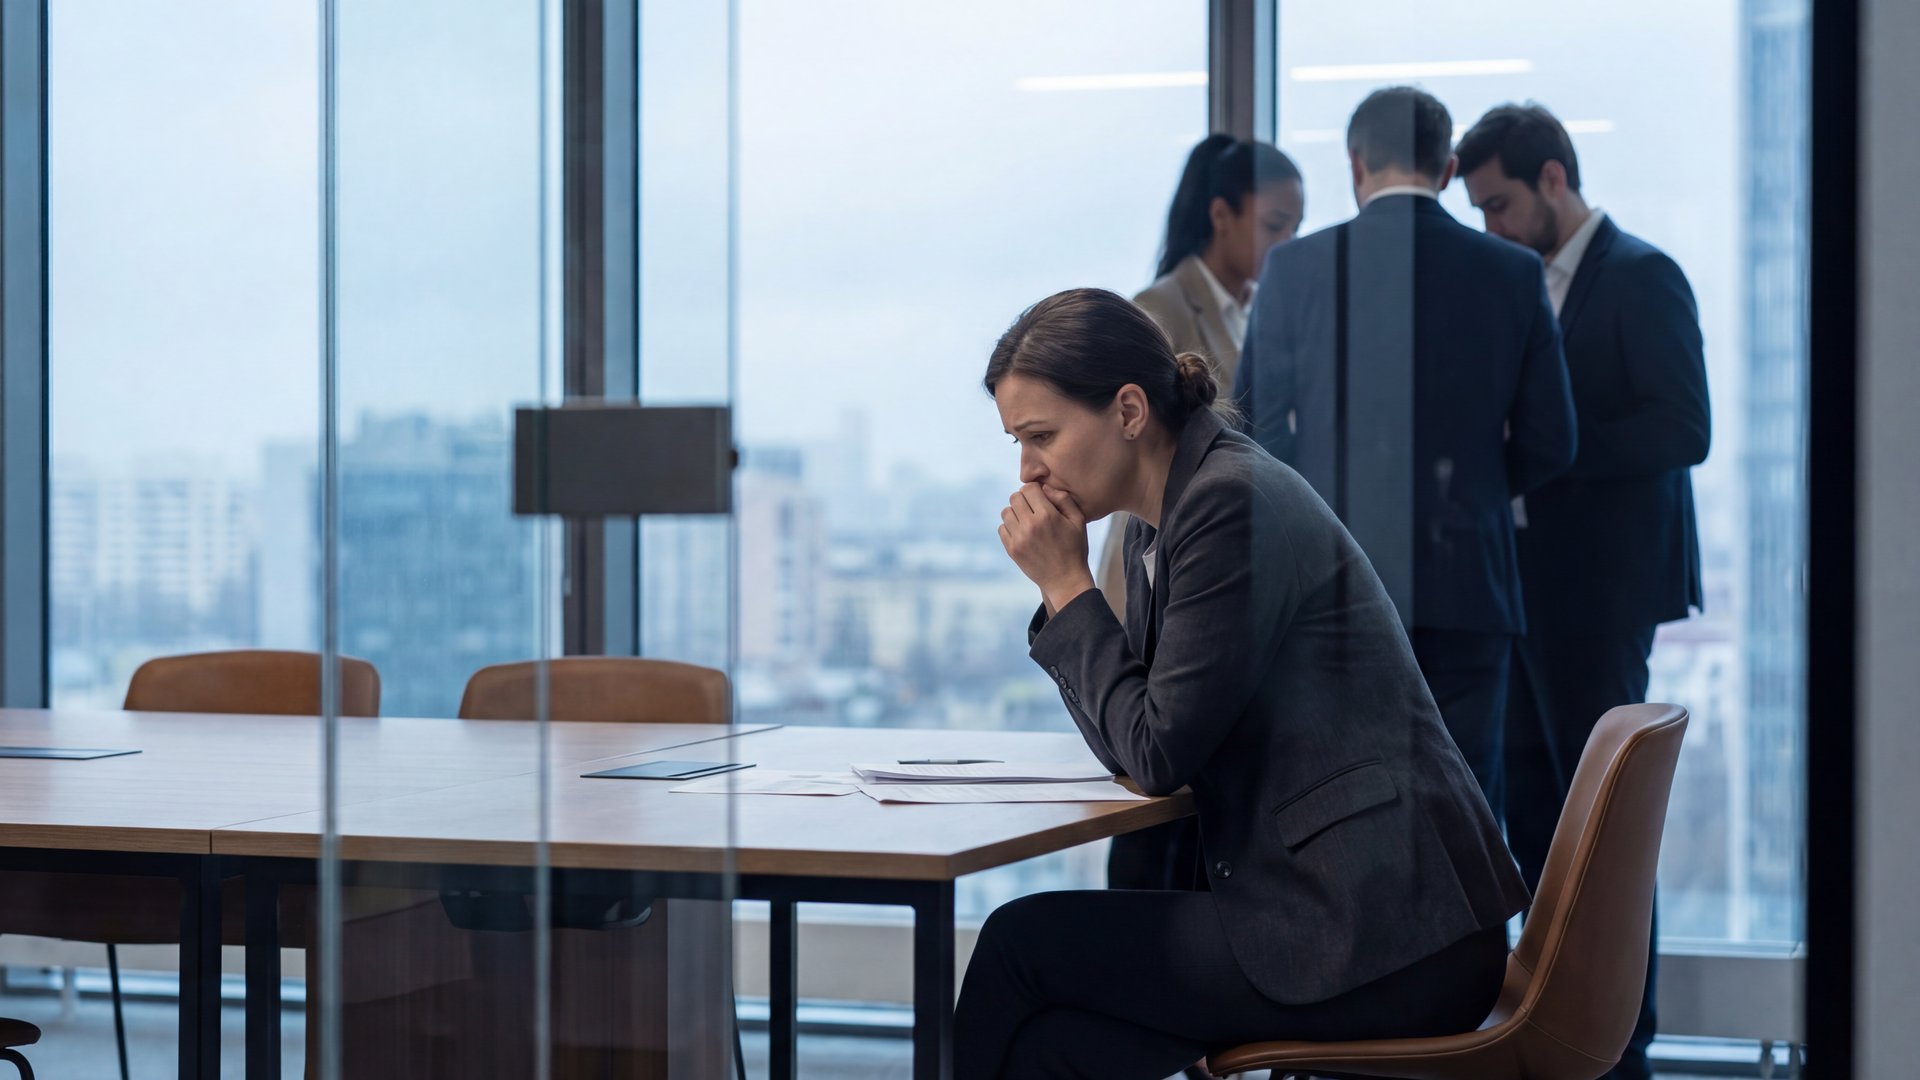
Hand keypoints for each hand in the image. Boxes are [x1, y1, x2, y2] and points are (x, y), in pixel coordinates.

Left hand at [998, 483, 1094, 612]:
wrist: (1065, 580)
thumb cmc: (1074, 548)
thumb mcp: (1078, 521)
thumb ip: (1063, 499)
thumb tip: (1044, 487)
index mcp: (1047, 515)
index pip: (1029, 488)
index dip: (1035, 490)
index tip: (1040, 499)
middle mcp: (1031, 525)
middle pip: (1014, 497)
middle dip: (1024, 500)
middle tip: (1033, 509)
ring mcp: (1019, 538)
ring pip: (1006, 512)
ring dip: (1015, 513)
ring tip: (1027, 521)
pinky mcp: (1012, 550)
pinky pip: (1002, 528)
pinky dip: (1010, 528)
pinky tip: (1022, 533)